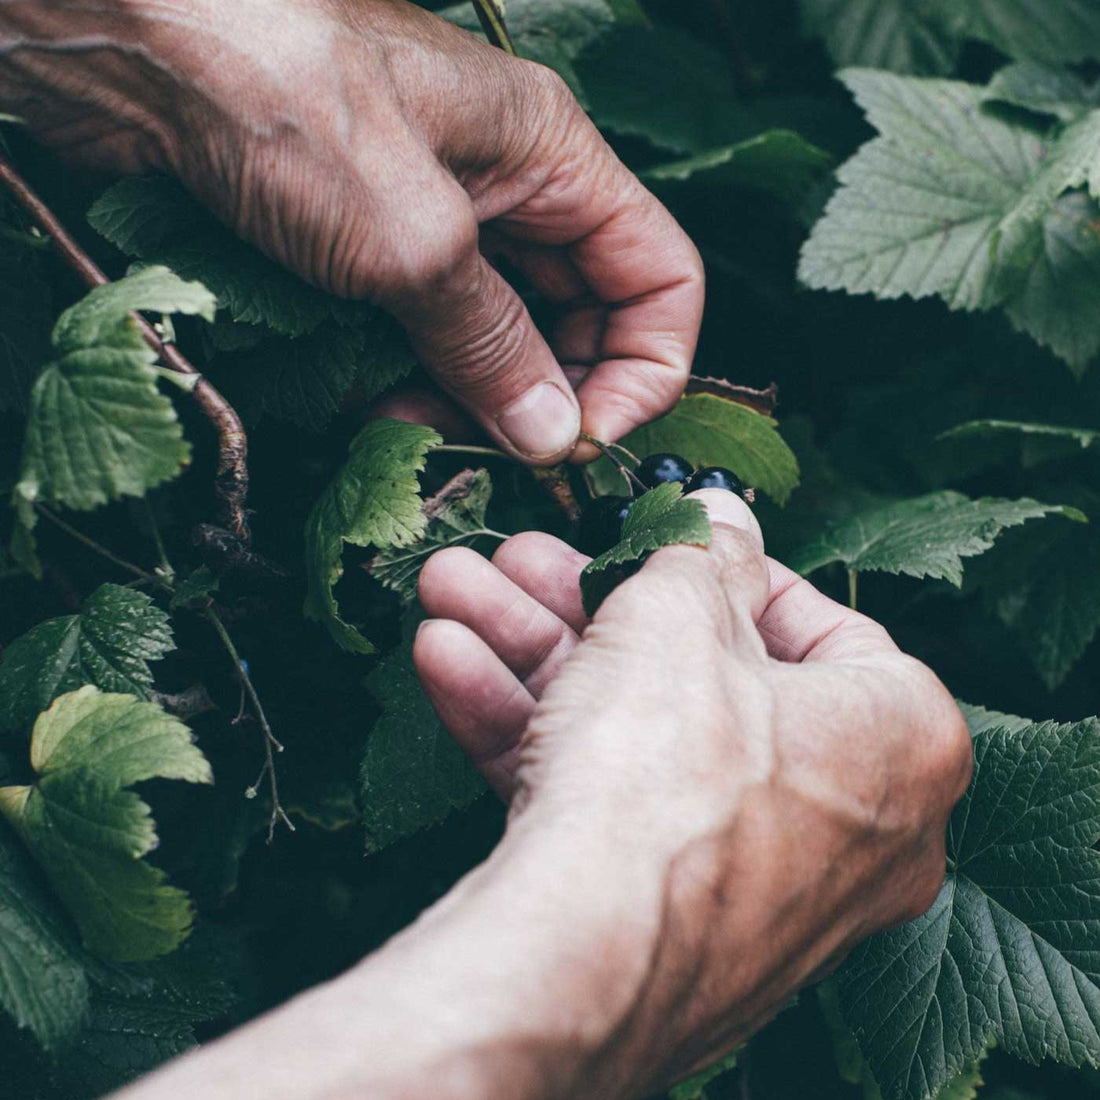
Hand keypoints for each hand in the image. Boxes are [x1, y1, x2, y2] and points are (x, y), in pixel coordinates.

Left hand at [0, 0, 702, 462]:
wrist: (121, 42)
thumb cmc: (271, 93)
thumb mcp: (406, 235)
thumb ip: (490, 342)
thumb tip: (551, 433)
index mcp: (553, 156)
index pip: (659, 276)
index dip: (643, 368)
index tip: (581, 440)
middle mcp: (509, 189)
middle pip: (582, 318)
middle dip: (545, 396)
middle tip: (491, 449)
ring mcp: (439, 220)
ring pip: (499, 337)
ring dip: (468, 400)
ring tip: (410, 427)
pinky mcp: (373, 248)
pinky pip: (425, 335)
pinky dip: (409, 382)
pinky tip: (367, 402)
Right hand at [110, 492, 970, 1099]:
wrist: (586, 955)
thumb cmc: (669, 768)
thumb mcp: (681, 611)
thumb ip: (705, 552)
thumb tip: (723, 516)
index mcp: (898, 738)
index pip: (820, 627)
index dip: (726, 570)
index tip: (662, 544)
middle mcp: (845, 822)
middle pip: (698, 680)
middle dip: (585, 608)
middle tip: (522, 559)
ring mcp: (751, 881)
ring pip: (632, 737)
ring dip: (533, 657)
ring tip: (454, 591)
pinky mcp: (667, 921)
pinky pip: (603, 803)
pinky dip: (528, 732)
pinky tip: (447, 663)